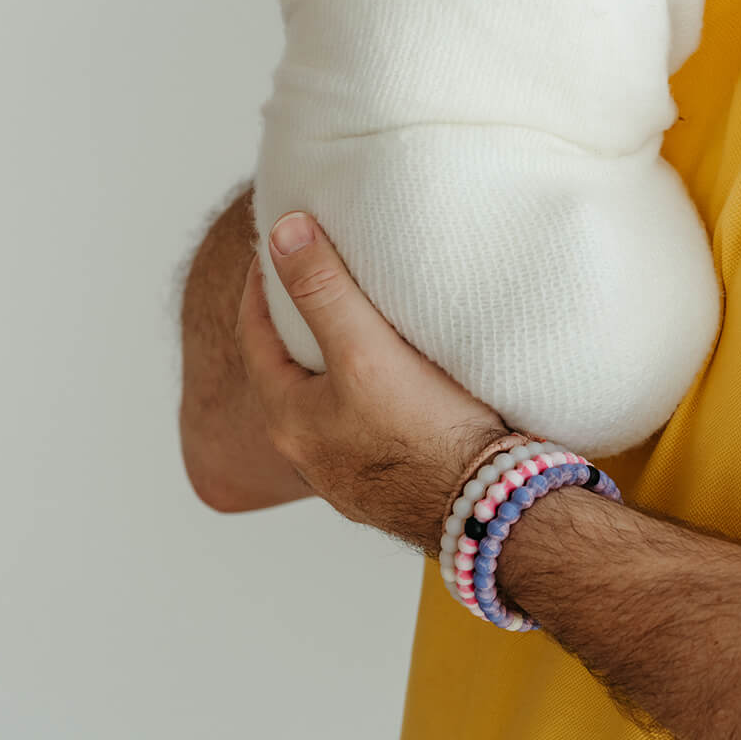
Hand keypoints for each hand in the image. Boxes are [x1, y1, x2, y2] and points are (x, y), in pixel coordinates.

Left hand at [235, 211, 509, 549]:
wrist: (486, 506)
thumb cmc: (423, 433)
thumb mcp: (364, 350)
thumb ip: (322, 290)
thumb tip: (282, 233)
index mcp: (287, 419)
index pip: (254, 334)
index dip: (262, 283)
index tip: (279, 243)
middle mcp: (307, 452)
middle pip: (288, 370)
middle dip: (298, 321)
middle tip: (319, 275)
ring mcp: (347, 473)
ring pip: (326, 401)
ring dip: (335, 360)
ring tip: (362, 322)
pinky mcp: (389, 483)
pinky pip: (364, 425)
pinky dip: (368, 392)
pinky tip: (402, 382)